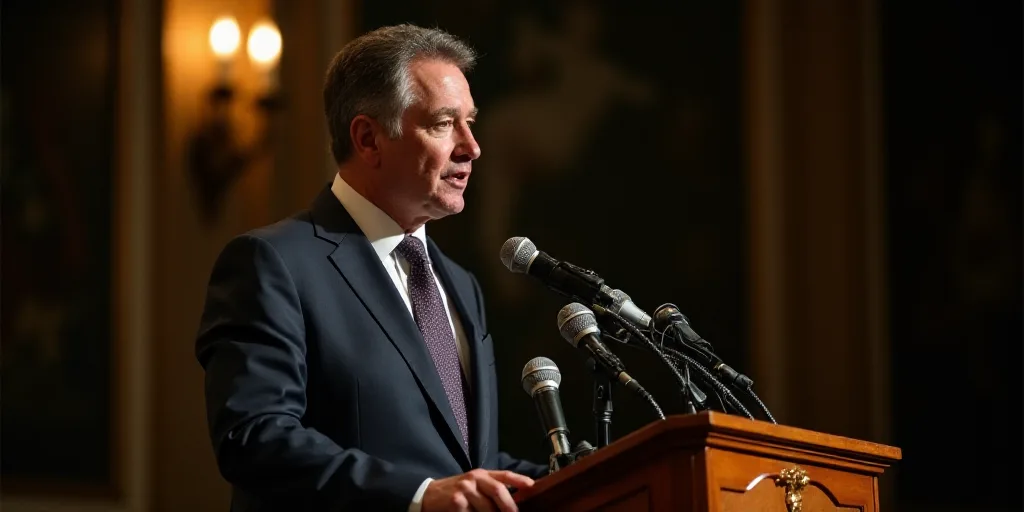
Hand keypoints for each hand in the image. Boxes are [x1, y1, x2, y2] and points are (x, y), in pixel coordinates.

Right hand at [421, 469, 535, 511]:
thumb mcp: (473, 485)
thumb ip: (490, 490)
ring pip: (487, 508)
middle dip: (509, 506)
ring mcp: (464, 489)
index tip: (532, 485)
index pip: (503, 475)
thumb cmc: (455, 492)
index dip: (519, 479)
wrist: (429, 495)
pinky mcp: (456, 502)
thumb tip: (512, 502)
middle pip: (498, 490)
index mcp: (481, 474)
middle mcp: (473, 478)